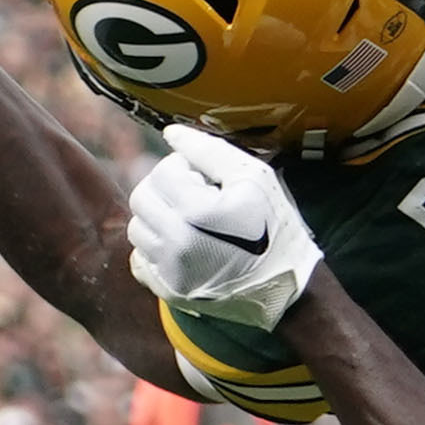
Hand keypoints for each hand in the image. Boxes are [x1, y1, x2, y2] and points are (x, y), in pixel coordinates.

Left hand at [127, 125, 322, 328]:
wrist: (287, 288)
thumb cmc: (275, 229)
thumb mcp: (256, 180)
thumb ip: (211, 151)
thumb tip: (170, 133)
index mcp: (199, 212)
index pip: (163, 171)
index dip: (185, 168)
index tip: (208, 181)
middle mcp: (178, 243)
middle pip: (141, 198)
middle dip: (166, 191)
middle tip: (197, 199)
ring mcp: (170, 271)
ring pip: (137, 228)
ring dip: (159, 219)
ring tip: (191, 224)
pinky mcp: (168, 291)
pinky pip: (140, 260)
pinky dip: (156, 250)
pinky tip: (183, 249)